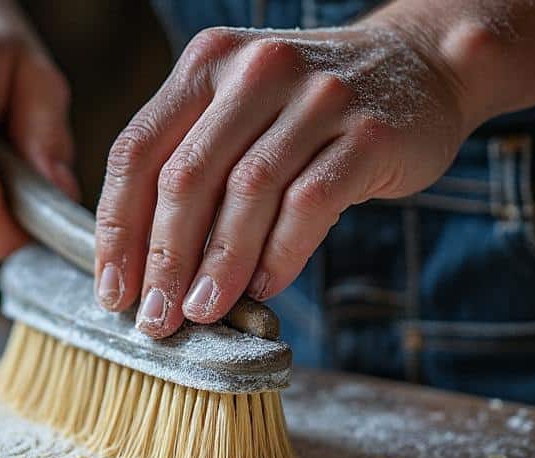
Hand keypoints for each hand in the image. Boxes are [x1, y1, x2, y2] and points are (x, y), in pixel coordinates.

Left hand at [94, 21, 472, 336]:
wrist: (423, 65)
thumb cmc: (311, 108)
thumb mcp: (239, 110)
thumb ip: (192, 165)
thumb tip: (145, 271)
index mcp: (205, 63)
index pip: (136, 151)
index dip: (117, 230)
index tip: (111, 291)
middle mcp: (254, 71)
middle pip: (185, 177)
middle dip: (163, 259)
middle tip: (155, 317)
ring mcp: (316, 97)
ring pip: (246, 193)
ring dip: (219, 265)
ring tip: (203, 311)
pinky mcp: (368, 133)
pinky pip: (309, 205)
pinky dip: (280, 255)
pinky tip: (264, 288)